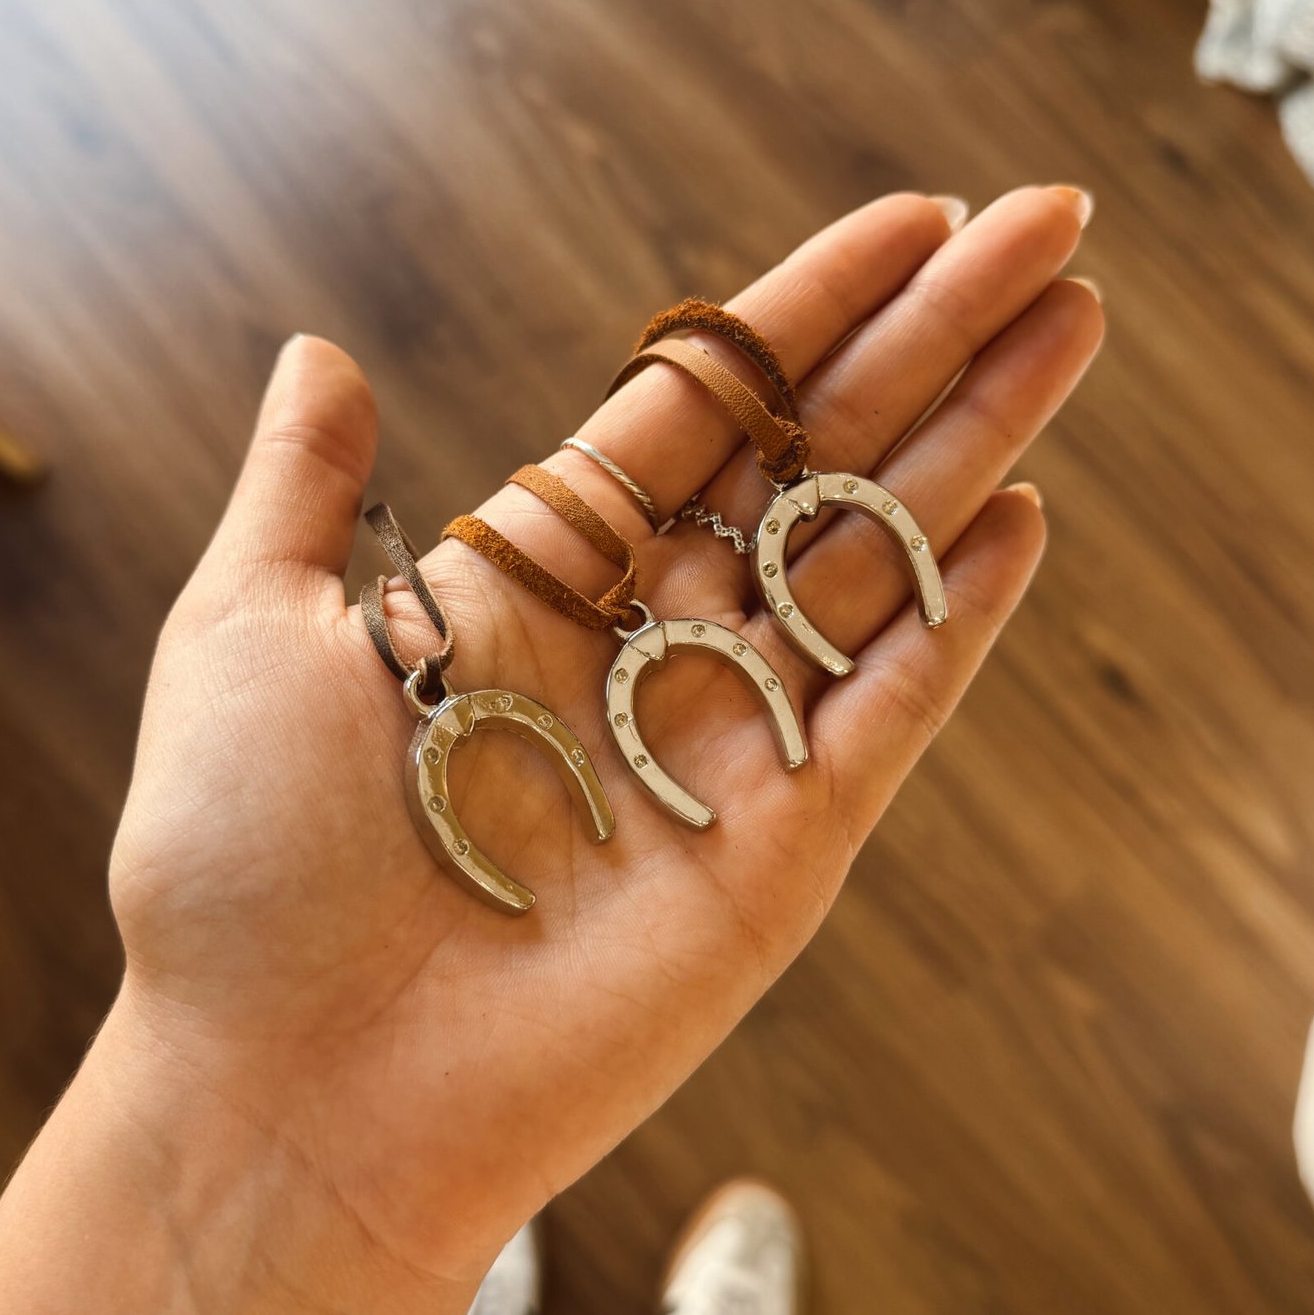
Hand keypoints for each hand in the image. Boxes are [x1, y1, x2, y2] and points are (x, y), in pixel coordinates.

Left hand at [108, 188, 1101, 1314]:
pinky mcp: (778, 855)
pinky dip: (957, 624)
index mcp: (535, 582)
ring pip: (875, 563)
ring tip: (1076, 321)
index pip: (705, 409)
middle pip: (820, 460)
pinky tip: (1023, 521)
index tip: (910, 219)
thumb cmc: (237, 871)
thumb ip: (304, 492)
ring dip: (980, 443)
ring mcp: (724, 748)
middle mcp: (646, 648)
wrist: (284, 1095)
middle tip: (1051, 224)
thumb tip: (318, 352)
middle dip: (936, 341)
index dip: (808, 312)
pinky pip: (886, 716)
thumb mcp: (243, 633)